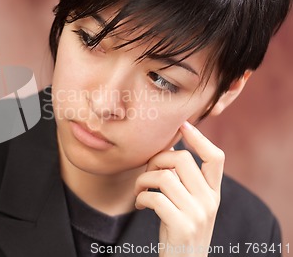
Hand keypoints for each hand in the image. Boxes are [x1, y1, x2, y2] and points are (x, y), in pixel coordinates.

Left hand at [134, 121, 224, 256]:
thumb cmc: (180, 230)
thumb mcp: (190, 204)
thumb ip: (185, 181)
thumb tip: (169, 148)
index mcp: (213, 193)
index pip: (215, 158)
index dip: (199, 138)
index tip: (182, 125)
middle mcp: (210, 201)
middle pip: (182, 160)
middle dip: (157, 159)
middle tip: (147, 173)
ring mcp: (198, 214)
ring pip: (164, 177)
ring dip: (143, 180)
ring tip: (140, 190)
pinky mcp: (182, 226)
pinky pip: (154, 196)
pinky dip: (141, 197)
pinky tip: (140, 205)